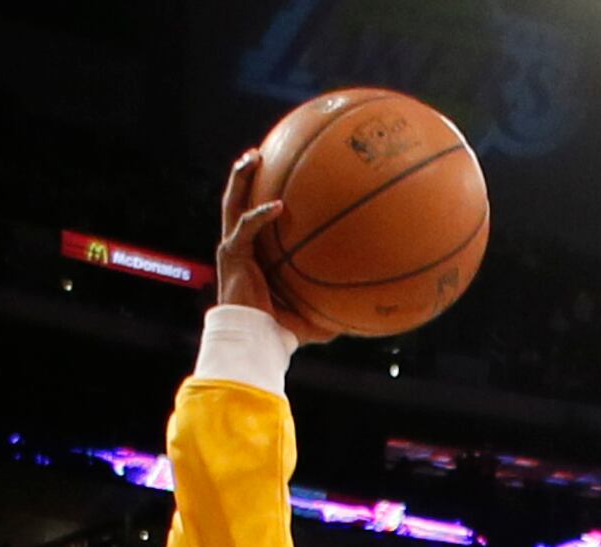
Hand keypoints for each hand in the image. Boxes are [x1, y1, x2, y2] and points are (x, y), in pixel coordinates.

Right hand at [213, 150, 337, 345]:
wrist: (255, 338)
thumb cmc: (281, 330)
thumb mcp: (315, 313)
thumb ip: (335, 303)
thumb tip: (368, 308)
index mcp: (255, 252)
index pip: (254, 216)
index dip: (260, 194)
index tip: (276, 175)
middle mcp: (240, 244)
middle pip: (239, 200)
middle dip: (245, 175)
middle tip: (258, 154)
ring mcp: (234, 247)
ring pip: (232, 203)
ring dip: (241, 178)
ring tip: (253, 157)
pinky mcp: (232, 254)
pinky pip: (246, 228)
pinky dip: (260, 215)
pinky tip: (278, 207)